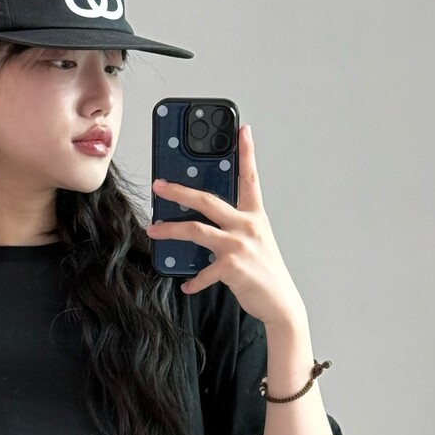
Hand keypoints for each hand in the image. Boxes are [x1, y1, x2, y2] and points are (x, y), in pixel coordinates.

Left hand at [146, 123, 306, 327]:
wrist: (280, 303)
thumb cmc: (264, 271)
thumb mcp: (254, 241)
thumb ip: (233, 227)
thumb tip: (201, 222)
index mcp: (254, 216)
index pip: (250, 178)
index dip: (247, 152)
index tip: (243, 130)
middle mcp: (247, 226)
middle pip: (207, 199)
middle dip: (179, 190)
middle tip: (159, 186)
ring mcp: (239, 245)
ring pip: (195, 229)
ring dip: (170, 230)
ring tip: (153, 231)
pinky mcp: (232, 267)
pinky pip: (202, 272)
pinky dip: (192, 280)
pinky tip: (186, 285)